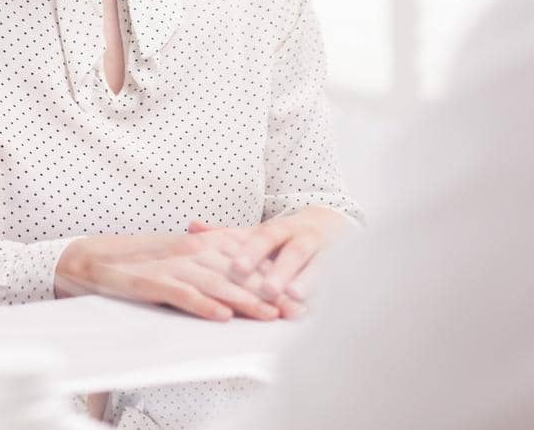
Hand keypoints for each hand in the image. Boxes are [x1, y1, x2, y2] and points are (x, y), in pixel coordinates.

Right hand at [54, 232, 298, 321]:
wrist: (94, 258)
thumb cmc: (142, 262)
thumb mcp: (184, 257)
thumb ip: (214, 264)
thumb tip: (249, 280)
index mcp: (204, 244)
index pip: (249, 261)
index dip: (278, 278)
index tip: (303, 296)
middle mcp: (193, 250)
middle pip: (240, 273)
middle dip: (272, 293)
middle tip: (297, 311)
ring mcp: (173, 265)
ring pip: (217, 283)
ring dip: (246, 300)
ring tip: (270, 316)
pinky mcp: (152, 281)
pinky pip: (183, 294)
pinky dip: (203, 305)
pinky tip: (222, 317)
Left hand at [187, 207, 353, 302]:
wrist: (332, 223)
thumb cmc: (285, 236)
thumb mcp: (259, 232)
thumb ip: (228, 234)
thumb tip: (191, 227)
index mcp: (280, 229)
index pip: (265, 237)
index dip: (251, 252)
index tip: (236, 268)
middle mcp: (304, 238)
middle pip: (294, 251)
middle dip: (281, 270)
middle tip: (267, 289)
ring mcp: (326, 253)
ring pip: (319, 266)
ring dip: (307, 282)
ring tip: (294, 299)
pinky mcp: (342, 269)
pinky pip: (338, 281)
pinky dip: (329, 295)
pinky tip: (320, 310)